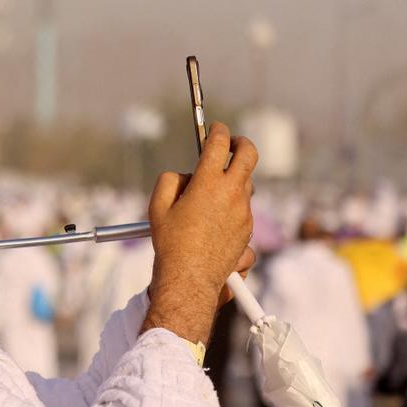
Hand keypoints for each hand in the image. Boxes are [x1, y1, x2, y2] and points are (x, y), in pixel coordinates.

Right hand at [142, 122, 256, 344]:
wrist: (190, 278)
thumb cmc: (170, 243)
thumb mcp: (157, 206)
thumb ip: (170, 181)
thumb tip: (185, 176)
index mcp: (208, 183)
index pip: (219, 144)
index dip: (217, 131)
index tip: (215, 129)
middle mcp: (231, 194)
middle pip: (249, 155)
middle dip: (241, 143)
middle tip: (233, 143)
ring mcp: (244, 212)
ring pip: (247, 183)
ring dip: (236, 177)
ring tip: (216, 186)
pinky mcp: (248, 229)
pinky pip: (244, 208)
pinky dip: (234, 204)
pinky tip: (216, 217)